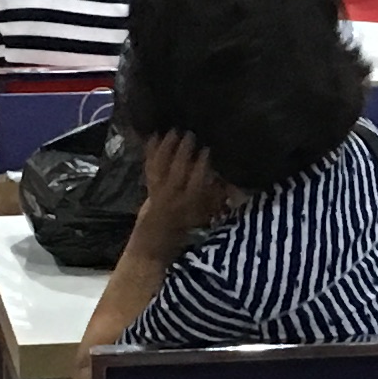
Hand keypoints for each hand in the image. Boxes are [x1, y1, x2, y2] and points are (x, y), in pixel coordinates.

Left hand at [132, 130, 226, 251]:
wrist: (153, 247)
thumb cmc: (184, 233)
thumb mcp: (205, 216)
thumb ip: (216, 198)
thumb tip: (228, 179)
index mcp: (191, 204)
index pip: (197, 180)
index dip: (202, 164)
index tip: (208, 149)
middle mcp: (173, 196)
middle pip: (178, 169)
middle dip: (184, 150)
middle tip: (190, 133)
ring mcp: (158, 191)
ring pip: (161, 165)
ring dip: (166, 147)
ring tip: (173, 131)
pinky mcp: (148, 187)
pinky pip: (149, 166)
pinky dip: (150, 151)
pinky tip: (153, 136)